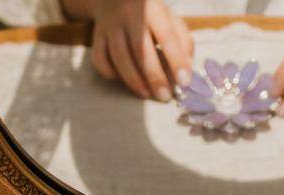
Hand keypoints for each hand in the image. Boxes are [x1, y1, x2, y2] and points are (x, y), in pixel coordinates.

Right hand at [67, 0, 193, 99]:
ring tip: (147, 94)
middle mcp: (129, 15)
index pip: (166, 36)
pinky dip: (112, 74)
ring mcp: (110, 26)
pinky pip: (101, 60)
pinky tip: (125, 81)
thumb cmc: (150, 16)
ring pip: (119, 56)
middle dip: (154, 76)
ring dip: (134, 80)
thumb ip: (182, 41)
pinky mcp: (97, 37)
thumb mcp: (170, 20)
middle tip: (165, 96)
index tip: (184, 83)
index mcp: (152, 9)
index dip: (176, 61)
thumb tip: (186, 69)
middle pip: (141, 49)